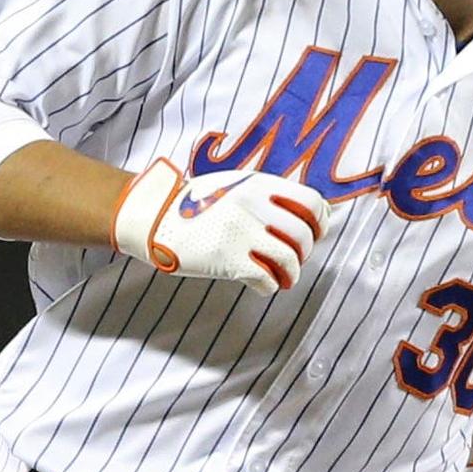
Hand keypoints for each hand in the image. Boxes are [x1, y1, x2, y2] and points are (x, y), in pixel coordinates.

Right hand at [112, 157, 328, 291]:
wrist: (153, 215)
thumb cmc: (192, 203)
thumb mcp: (232, 184)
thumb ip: (264, 196)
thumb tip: (300, 216)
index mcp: (258, 185)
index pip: (312, 203)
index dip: (319, 222)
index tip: (314, 233)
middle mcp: (254, 207)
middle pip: (303, 237)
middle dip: (303, 253)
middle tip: (292, 260)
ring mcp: (242, 234)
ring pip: (290, 260)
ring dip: (290, 274)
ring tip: (282, 277)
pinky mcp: (228, 260)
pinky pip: (266, 280)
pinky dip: (269, 286)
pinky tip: (261, 285)